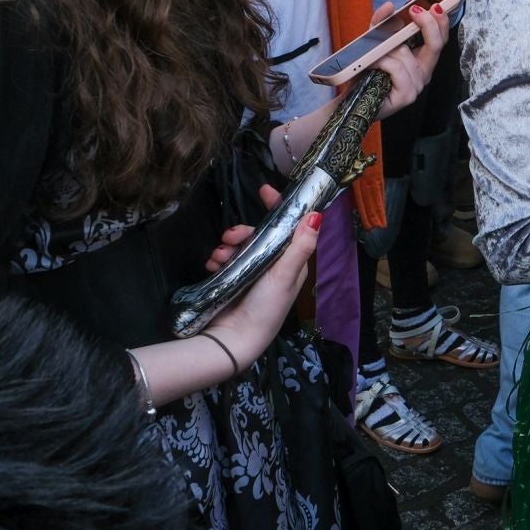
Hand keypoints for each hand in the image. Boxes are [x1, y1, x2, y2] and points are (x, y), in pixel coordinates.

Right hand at [202, 185, 322, 365]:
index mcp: (291, 262)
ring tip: (218, 257)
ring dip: (227, 246)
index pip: (288, 227)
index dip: (278, 208)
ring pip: (239, 245)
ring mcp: (252, 273)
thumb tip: (317, 214)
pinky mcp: (233, 281)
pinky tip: (212, 265)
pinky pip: (225, 259)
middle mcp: (273, 265)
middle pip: (258, 234)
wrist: (234, 340)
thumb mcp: (285, 274)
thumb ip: (300, 246)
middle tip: (229, 236)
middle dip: (242, 232)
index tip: (264, 190)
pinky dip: (218, 258)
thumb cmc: (266, 307)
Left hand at [372, 0, 450, 118]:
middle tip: (414, 10)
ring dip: (386, 49)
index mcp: (421, 59)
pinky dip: (382, 62)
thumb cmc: (365, 72)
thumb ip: (381, 24)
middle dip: (428, 24)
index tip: (430, 2)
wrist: (351, 98)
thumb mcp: (372, 42)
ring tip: (372, 54)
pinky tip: (373, 66)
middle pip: (436, 44)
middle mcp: (423, 71)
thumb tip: (390, 6)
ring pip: (406, 54)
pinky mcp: (407, 95)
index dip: (438, 19)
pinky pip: (396, 68)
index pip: (440, 38)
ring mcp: (417, 85)